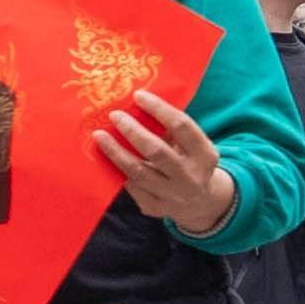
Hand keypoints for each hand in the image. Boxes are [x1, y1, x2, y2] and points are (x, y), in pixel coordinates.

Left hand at [95, 89, 234, 234]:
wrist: (198, 202)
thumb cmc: (189, 162)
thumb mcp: (192, 146)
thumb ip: (172, 130)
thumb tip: (136, 103)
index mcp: (206, 155)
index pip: (182, 126)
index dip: (159, 109)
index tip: (138, 95)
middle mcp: (191, 177)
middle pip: (156, 151)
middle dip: (132, 131)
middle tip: (114, 116)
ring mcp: (172, 195)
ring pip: (137, 171)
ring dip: (115, 151)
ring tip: (99, 136)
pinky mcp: (154, 207)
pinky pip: (130, 186)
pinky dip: (117, 170)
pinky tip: (104, 157)